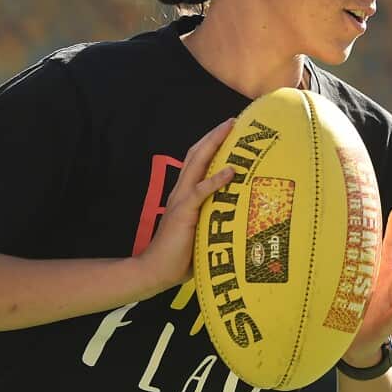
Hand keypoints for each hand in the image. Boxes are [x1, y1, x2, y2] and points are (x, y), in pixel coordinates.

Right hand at [137, 118, 236, 290]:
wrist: (155, 270)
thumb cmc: (179, 256)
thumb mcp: (199, 231)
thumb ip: (211, 219)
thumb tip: (235, 216)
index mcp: (184, 195)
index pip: (196, 163)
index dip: (210, 145)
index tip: (227, 132)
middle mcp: (181, 192)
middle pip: (196, 155)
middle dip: (213, 136)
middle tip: (232, 121)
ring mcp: (181, 200)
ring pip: (197, 164)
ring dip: (214, 145)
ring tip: (230, 130)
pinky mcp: (184, 212)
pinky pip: (201, 191)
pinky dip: (216, 179)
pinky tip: (231, 171)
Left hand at [342, 205, 391, 366]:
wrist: (358, 341)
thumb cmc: (360, 305)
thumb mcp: (360, 279)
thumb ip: (360, 258)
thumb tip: (348, 230)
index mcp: (384, 273)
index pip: (391, 247)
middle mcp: (390, 286)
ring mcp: (390, 305)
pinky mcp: (383, 325)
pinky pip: (390, 318)